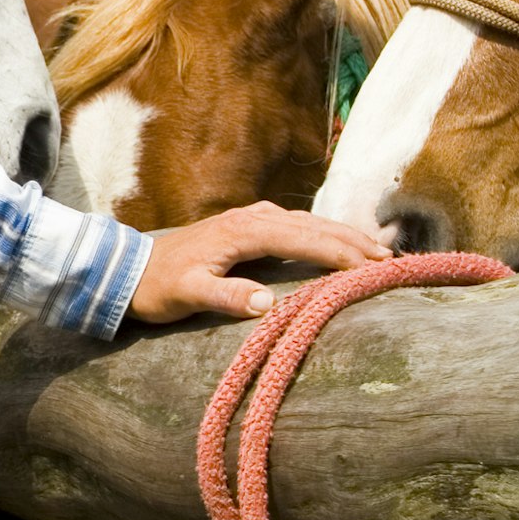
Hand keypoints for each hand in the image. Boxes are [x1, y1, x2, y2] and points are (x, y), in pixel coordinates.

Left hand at [127, 201, 388, 324]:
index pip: (305, 240)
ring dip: (343, 235)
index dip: (342, 253)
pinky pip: (296, 225)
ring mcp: (251, 217)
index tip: (374, 268)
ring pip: (308, 222)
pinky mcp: (248, 224)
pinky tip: (336, 242)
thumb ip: (225, 297)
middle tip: (391, 260)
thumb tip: (266, 302)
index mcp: (245, 231)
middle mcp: (253, 217)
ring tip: (377, 252)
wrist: (127, 269)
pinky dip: (323, 233)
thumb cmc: (158, 286)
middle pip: (315, 226)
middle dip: (354, 241)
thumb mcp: (188, 295)